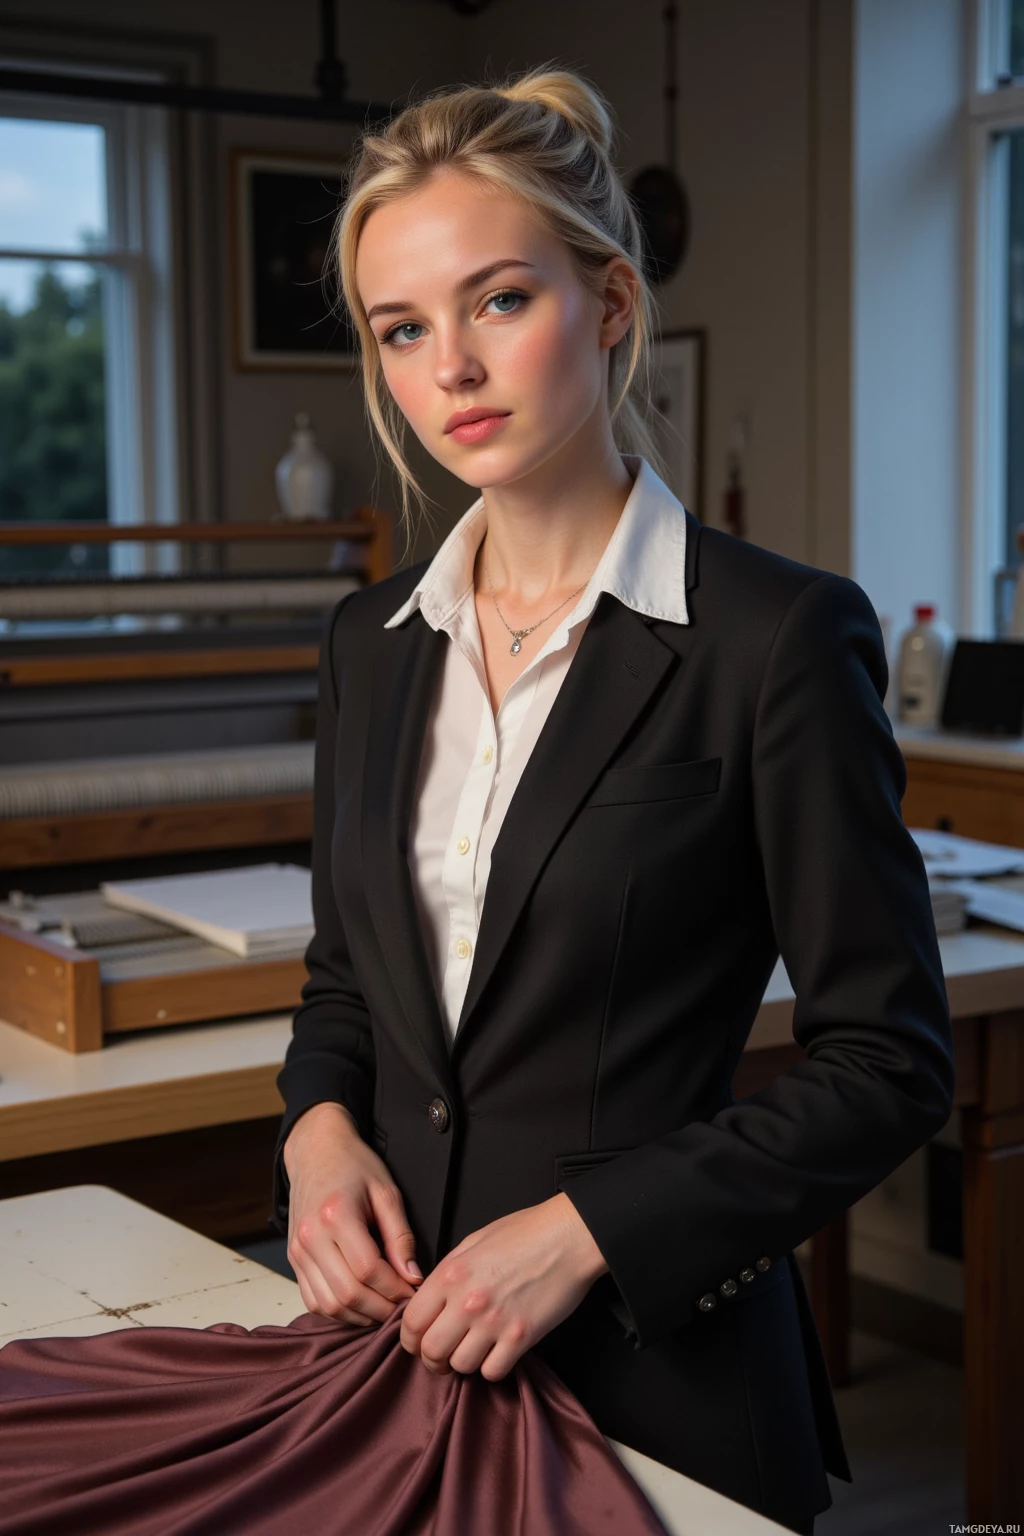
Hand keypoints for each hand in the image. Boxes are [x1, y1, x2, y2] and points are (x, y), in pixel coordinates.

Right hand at [283, 1102, 421, 1325]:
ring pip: (329, 1304)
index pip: (369, 1270)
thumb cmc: (354, 1166)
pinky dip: (338, 1311)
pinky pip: (313, 1300)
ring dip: (359, 1315)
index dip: (395, 1289)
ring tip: (384, 1309)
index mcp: (337, 1215)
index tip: (414, 1293)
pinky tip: (360, 1305)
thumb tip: (413, 1276)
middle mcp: (312, 1237)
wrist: (316, 1152)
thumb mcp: (387, 1192)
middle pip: (348, 1293)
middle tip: (402, 1309)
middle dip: (380, 1309)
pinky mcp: (293, 1259)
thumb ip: (401, 1236)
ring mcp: (298, 1251)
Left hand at [399, 1193, 607, 1380]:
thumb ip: (448, 1273)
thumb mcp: (474, 1241)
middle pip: (431, 1352)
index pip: (411, 1323)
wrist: (568, 1237)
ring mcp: (495, 1321)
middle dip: (432, 1359)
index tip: (418, 1343)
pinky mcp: (521, 1337)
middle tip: (442, 1357)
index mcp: (451, 1274)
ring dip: (464, 1363)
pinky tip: (498, 1352)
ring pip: (461, 1366)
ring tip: (474, 1350)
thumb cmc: (525, 1233)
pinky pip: (493, 1371)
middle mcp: (468, 1300)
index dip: (410, 1340)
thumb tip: (431, 1301)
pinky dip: (492, 1367)